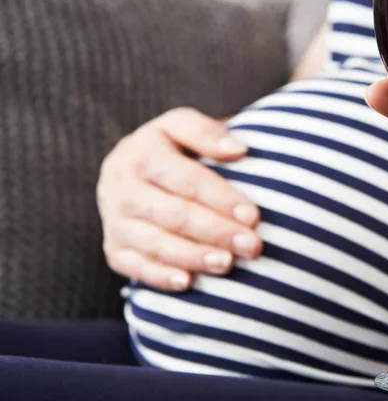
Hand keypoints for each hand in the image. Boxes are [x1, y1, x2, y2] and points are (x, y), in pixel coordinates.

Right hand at [97, 108, 261, 290]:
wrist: (127, 169)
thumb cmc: (171, 148)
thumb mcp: (182, 127)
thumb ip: (207, 133)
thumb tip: (240, 149)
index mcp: (141, 152)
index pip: (187, 179)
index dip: (221, 198)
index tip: (253, 215)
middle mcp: (122, 186)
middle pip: (174, 214)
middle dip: (217, 231)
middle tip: (252, 245)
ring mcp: (114, 220)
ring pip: (156, 243)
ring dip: (194, 256)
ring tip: (228, 263)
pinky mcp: (113, 247)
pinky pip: (134, 266)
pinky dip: (160, 276)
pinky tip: (188, 282)